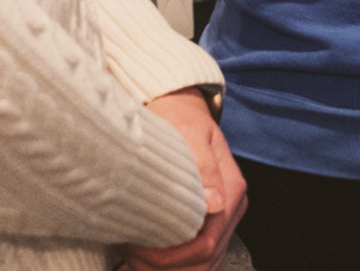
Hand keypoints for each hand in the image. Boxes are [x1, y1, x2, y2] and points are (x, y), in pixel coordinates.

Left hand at [119, 89, 246, 270]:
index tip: (134, 250)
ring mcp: (223, 214)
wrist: (178, 104)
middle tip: (127, 261)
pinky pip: (198, 255)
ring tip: (131, 265)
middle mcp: (231, 206)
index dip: (170, 257)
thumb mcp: (189, 133)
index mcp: (231, 189)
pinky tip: (144, 262)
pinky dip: (174, 265)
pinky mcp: (211, 217)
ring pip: (203, 263)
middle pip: (205, 260)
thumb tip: (215, 204)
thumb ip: (202, 166)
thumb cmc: (178, 117)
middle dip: (165, 268)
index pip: (205, 243)